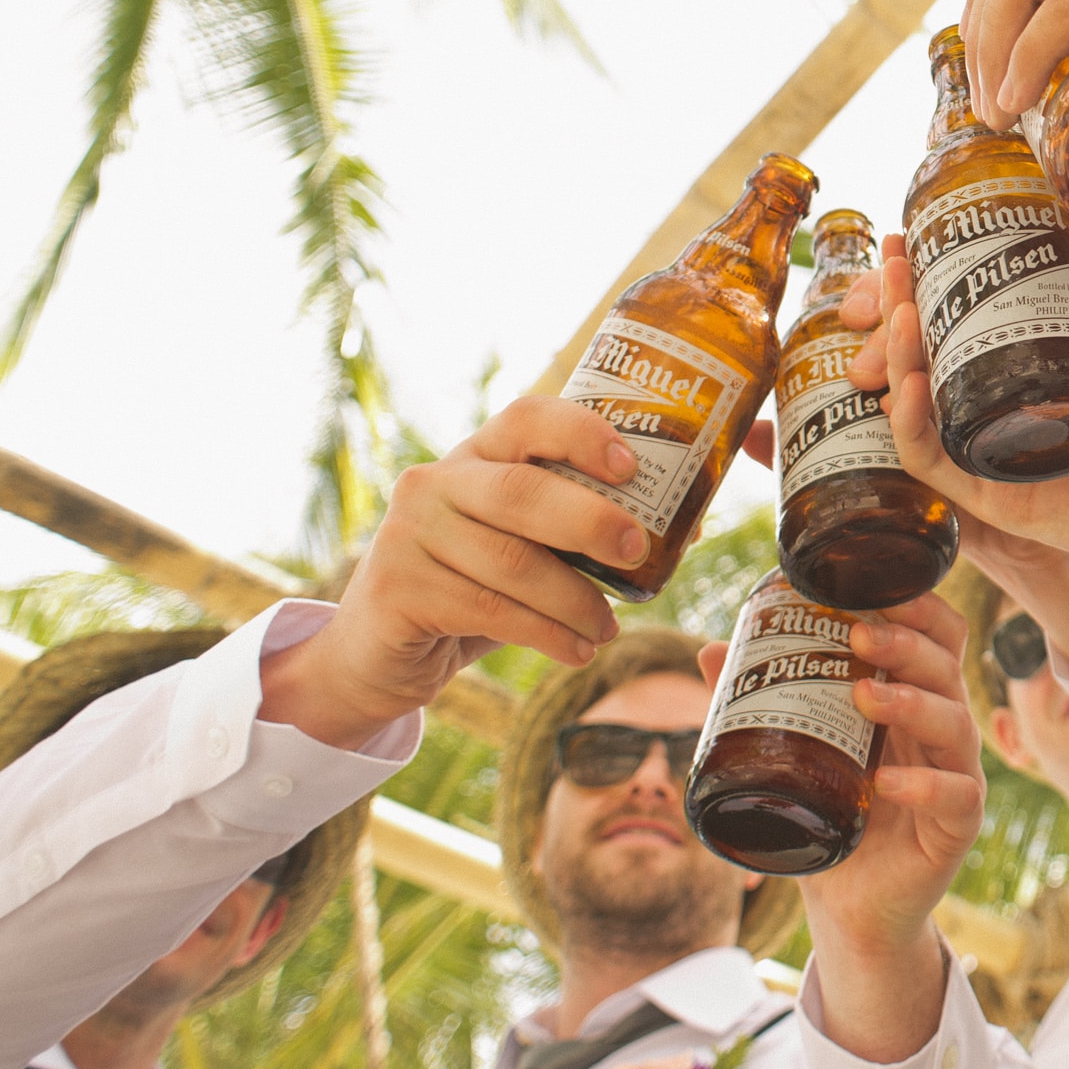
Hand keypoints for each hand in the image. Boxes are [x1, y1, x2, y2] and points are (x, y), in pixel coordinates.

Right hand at [264, 397, 639, 748]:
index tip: (632, 466)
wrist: (380, 651)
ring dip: (575, 600)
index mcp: (476, 456)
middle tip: (638, 553)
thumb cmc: (473, 588)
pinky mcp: (398, 587)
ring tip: (608, 628)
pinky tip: (576, 650)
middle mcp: (435, 481)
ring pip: (512, 562)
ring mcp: (408, 532)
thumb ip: (581, 531)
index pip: (528, 418)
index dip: (583, 434)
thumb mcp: (524, 548)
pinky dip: (546, 633)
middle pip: (522, 491)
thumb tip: (688, 525)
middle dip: (591, 521)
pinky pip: (489, 609)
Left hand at [798, 591, 983, 1062]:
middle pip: (947, 666)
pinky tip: (889, 783)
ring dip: (913, 702)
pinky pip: (957, 796)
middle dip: (908, 643)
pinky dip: (925, 785)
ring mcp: (954, 776)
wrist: (849, 905)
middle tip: (861, 635)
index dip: (918, 608)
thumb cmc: (830, 817)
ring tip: (865, 696)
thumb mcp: (795, 754)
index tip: (873, 589)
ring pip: (956, 722)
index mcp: (911, 699)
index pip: (936, 636)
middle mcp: (940, 730)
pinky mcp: (956, 826)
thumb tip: (707, 651)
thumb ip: (762, 704)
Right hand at [842, 235, 1068, 655]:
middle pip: (919, 360)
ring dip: (897, 357)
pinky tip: (909, 385)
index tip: (903, 238)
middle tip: (891, 263)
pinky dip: (914, 426)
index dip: (915, 283)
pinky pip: (938, 466)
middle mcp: (1001, 409)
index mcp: (1025, 366)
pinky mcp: (1004, 501)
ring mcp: (997, 454)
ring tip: (901, 308)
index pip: (948, 320)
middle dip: (892, 311)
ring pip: (917, 408)